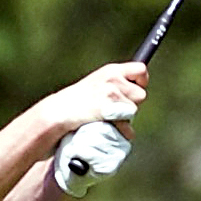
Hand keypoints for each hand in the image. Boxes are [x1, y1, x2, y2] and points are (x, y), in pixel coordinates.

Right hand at [50, 62, 146, 196]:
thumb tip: (137, 93)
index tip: (138, 88)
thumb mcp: (95, 85)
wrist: (58, 112)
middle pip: (141, 94)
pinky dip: (121, 131)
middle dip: (131, 104)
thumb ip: (114, 85)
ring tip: (105, 118)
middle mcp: (113, 79)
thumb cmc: (74, 103)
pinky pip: (127, 125)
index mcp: (110, 70)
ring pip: (133, 110)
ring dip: (124, 118)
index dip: (142, 81)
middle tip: (114, 110)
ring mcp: (112, 94)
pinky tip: (106, 127)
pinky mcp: (110, 109)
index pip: (141, 69)